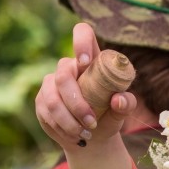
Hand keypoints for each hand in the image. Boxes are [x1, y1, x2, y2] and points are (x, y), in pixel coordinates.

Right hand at [35, 23, 136, 150]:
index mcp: (93, 60)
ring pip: (52, 97)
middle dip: (77, 103)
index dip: (81, 41)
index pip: (83, 32)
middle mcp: (70, 67)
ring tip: (85, 134)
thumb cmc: (110, 116)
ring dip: (69, 119)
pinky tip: (75, 136)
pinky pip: (46, 111)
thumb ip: (127, 104)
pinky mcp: (42, 99)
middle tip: (92, 122)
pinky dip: (62, 127)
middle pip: (64, 74)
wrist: (93, 136)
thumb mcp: (123, 111)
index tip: (85, 62)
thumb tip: (118, 99)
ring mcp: (52, 82)